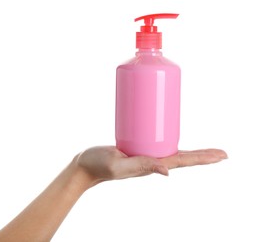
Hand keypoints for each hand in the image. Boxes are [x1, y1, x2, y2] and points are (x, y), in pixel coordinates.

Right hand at [74, 146, 226, 185]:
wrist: (86, 164)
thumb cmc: (99, 165)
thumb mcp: (118, 166)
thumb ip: (140, 167)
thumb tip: (168, 172)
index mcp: (151, 165)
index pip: (182, 161)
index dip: (202, 158)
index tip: (222, 156)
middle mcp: (152, 160)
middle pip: (183, 157)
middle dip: (203, 156)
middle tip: (223, 153)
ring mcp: (145, 154)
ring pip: (172, 150)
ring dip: (191, 151)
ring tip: (206, 149)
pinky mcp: (138, 147)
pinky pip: (158, 143)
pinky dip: (170, 139)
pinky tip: (173, 136)